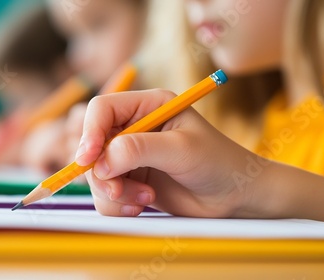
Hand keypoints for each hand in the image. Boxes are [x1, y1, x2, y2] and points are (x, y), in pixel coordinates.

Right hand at [74, 89, 267, 217]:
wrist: (235, 197)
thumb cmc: (218, 163)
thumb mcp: (180, 150)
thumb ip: (138, 150)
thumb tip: (100, 162)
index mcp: (148, 106)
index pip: (102, 110)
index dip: (90, 133)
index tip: (88, 160)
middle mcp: (134, 128)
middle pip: (92, 145)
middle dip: (101, 172)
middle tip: (118, 190)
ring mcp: (130, 156)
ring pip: (96, 174)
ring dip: (114, 192)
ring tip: (145, 198)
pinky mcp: (130, 180)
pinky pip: (105, 194)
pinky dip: (118, 204)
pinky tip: (143, 204)